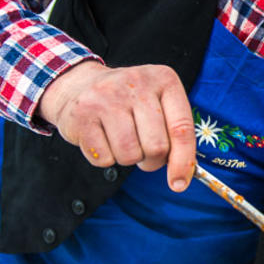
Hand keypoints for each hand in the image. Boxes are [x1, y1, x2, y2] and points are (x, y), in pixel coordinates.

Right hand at [38, 61, 196, 189]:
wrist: (79, 85)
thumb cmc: (127, 103)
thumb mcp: (157, 104)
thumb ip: (174, 133)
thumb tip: (181, 176)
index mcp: (164, 79)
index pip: (182, 128)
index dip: (183, 161)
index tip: (179, 184)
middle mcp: (136, 84)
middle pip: (156, 147)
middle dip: (151, 160)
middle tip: (142, 150)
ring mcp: (107, 97)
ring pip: (130, 155)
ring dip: (128, 158)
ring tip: (121, 140)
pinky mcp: (82, 114)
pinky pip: (104, 159)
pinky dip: (105, 158)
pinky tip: (101, 138)